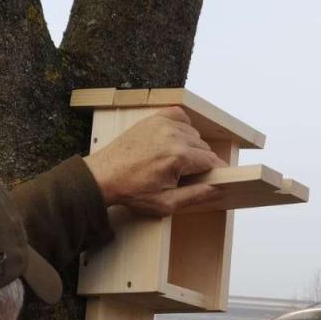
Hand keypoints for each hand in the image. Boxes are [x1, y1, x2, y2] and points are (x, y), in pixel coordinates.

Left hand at [85, 107, 227, 215]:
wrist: (104, 176)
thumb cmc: (131, 190)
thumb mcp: (166, 203)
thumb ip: (195, 196)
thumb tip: (216, 189)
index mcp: (179, 156)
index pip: (212, 161)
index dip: (215, 172)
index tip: (213, 179)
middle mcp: (174, 136)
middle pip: (204, 147)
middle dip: (200, 162)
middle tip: (186, 176)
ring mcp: (163, 124)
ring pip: (194, 134)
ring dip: (191, 147)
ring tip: (176, 161)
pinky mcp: (153, 119)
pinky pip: (180, 116)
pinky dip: (182, 126)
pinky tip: (176, 140)